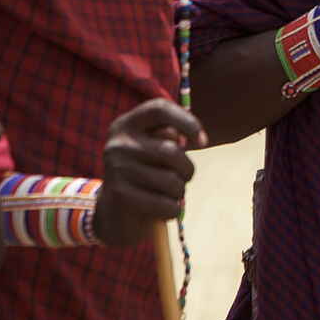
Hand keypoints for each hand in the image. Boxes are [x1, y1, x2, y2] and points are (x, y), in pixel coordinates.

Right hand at [92, 98, 204, 246]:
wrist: (116, 210)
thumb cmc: (147, 171)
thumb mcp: (154, 146)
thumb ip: (171, 136)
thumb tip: (197, 139)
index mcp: (128, 123)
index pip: (160, 110)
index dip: (187, 122)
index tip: (203, 142)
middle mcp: (118, 142)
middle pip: (171, 151)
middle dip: (188, 169)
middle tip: (186, 176)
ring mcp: (116, 168)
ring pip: (171, 180)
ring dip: (180, 191)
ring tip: (174, 192)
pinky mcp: (119, 194)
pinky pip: (163, 203)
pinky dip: (173, 209)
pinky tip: (168, 208)